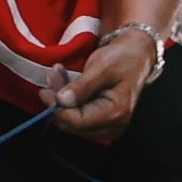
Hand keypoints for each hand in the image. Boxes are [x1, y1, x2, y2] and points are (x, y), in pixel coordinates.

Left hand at [49, 27, 159, 142]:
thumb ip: (82, 86)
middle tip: (52, 74)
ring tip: (58, 73)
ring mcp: (107, 126)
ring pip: (71, 121)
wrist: (136, 56)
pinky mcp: (100, 121)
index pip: (77, 121)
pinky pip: (76, 117)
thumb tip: (61, 100)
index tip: (45, 89)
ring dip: (60, 98)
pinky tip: (65, 81)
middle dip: (57, 100)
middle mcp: (113, 125)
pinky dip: (67, 100)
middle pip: (72, 123)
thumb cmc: (123, 58)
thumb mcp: (102, 67)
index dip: (57, 107)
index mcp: (116, 113)